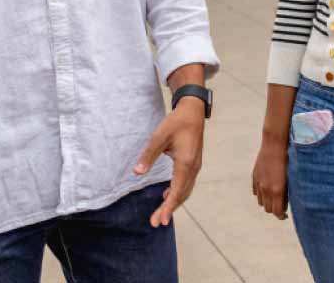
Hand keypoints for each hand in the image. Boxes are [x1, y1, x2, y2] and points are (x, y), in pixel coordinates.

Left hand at [133, 99, 205, 226]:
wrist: (193, 112)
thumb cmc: (176, 123)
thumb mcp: (159, 136)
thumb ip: (148, 155)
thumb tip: (137, 173)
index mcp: (185, 163)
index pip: (177, 190)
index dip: (168, 206)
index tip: (161, 220)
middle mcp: (193, 168)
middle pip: (182, 194)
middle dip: (169, 209)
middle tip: (156, 222)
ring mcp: (195, 166)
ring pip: (185, 190)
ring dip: (174, 202)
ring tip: (161, 213)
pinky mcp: (193, 163)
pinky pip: (186, 183)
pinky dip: (178, 192)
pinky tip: (167, 195)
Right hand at [251, 139, 288, 219]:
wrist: (274, 144)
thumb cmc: (287, 160)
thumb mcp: (290, 178)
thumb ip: (287, 193)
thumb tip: (285, 205)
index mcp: (277, 190)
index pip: (276, 212)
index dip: (281, 216)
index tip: (285, 215)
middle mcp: (266, 188)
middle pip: (268, 209)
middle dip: (275, 209)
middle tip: (281, 206)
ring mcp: (259, 183)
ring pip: (261, 202)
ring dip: (267, 202)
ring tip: (274, 197)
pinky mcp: (255, 177)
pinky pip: (256, 192)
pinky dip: (261, 194)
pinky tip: (267, 189)